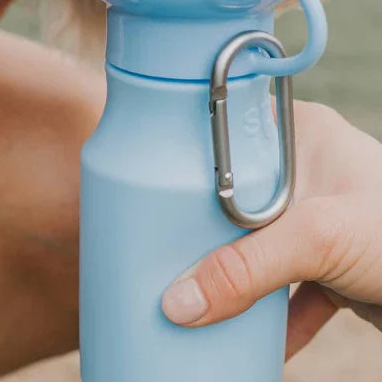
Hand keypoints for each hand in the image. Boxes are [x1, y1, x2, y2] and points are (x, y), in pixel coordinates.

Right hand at [161, 102, 381, 357]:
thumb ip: (246, 269)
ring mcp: (319, 218)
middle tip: (155, 245)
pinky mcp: (333, 264)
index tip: (142, 180)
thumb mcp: (319, 237)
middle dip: (200, 228)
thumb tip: (179, 302)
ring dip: (230, 275)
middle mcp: (306, 170)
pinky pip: (284, 287)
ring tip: (190, 294)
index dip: (184, 156)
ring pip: (254, 245)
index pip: (225, 135)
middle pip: (231, 197)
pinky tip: (248, 341)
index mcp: (301, 132)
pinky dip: (267, 316)